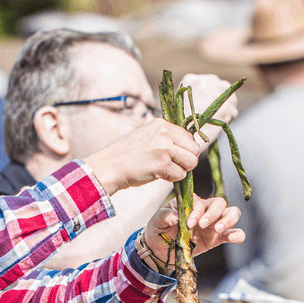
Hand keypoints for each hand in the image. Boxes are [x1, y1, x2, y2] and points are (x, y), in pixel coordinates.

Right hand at [85, 118, 205, 194]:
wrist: (108, 166)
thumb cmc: (127, 154)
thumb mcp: (147, 136)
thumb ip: (166, 137)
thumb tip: (189, 147)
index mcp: (161, 123)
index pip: (189, 137)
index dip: (184, 150)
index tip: (173, 156)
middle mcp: (164, 133)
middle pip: (194, 149)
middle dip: (186, 161)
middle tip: (172, 165)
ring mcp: (164, 148)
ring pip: (191, 162)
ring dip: (181, 170)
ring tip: (165, 170)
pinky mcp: (162, 164)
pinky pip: (181, 175)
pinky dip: (172, 179)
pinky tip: (158, 175)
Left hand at [141, 194, 243, 265]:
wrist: (160, 249)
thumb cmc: (159, 229)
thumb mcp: (156, 220)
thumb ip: (165, 215)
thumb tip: (176, 216)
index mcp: (191, 203)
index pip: (200, 202)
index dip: (197, 211)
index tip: (189, 223)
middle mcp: (205, 211)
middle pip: (219, 203)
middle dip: (213, 213)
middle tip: (202, 225)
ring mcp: (213, 224)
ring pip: (232, 213)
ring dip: (228, 220)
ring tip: (217, 229)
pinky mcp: (217, 238)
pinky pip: (235, 233)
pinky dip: (237, 234)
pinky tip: (232, 238)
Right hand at [181, 74, 238, 142]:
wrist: (183, 139)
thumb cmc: (181, 125)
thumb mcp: (184, 103)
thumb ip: (197, 94)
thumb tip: (214, 94)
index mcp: (190, 80)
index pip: (212, 81)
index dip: (215, 94)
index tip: (213, 105)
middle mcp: (202, 82)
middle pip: (224, 87)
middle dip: (224, 101)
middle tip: (219, 114)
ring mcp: (213, 92)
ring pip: (231, 98)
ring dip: (228, 109)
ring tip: (218, 119)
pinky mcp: (222, 105)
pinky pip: (233, 111)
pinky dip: (229, 119)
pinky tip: (219, 125)